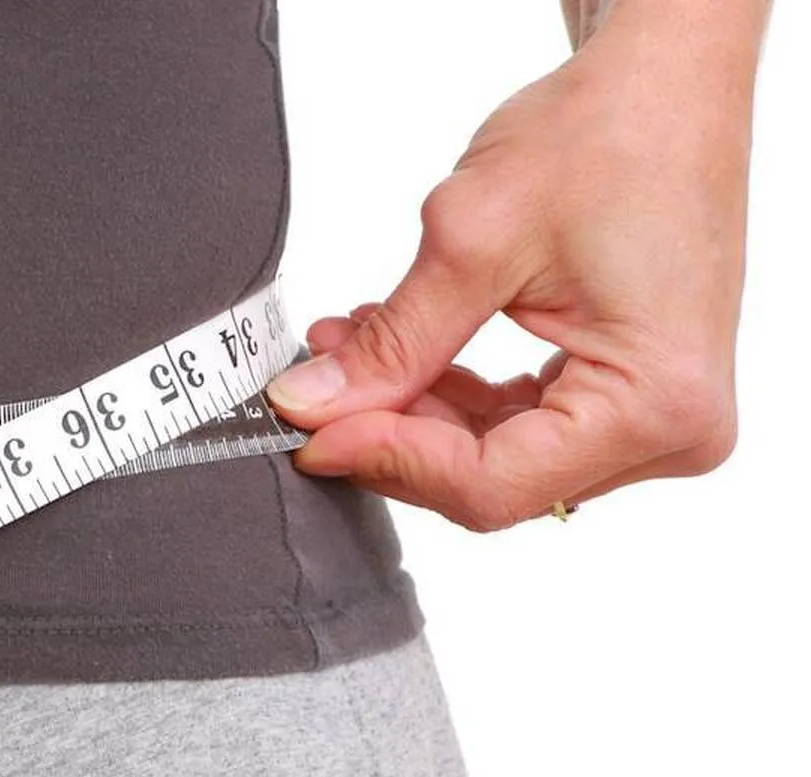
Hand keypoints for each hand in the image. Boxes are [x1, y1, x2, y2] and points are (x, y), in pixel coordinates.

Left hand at [266, 21, 755, 531]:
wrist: (663, 85)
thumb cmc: (608, 132)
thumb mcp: (474, 241)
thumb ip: (393, 343)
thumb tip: (311, 405)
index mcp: (658, 402)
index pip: (492, 484)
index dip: (387, 459)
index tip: (309, 432)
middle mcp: (673, 430)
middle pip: (494, 479)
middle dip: (393, 432)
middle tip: (315, 388)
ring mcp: (655, 416)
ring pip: (497, 456)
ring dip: (412, 411)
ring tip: (346, 351)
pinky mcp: (627, 393)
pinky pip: (519, 423)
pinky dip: (450, 394)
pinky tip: (395, 352)